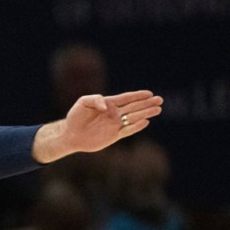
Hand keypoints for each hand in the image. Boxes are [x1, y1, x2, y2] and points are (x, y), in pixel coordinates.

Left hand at [32, 90, 163, 162]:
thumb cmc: (75, 117)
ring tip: (158, 109)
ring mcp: (115, 125)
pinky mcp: (114, 136)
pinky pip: (128, 130)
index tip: (149, 93)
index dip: (138, 95)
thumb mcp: (82, 103)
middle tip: (160, 100)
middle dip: (147, 103)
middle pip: (134, 107)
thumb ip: (95, 99)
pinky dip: (136, 126)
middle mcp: (114, 114)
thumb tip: (107, 106)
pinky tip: (146, 122)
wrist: (70, 135)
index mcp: (109, 104)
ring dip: (146, 113)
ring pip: (134, 118)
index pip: (126, 98)